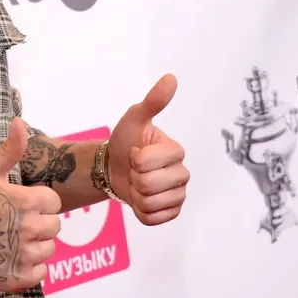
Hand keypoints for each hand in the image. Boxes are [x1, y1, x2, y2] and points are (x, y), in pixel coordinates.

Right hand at [0, 118, 62, 292]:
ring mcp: (25, 255)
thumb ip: (9, 149)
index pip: (53, 202)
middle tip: (14, 223)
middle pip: (55, 226)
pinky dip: (31, 267)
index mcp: (26, 201)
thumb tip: (20, 122)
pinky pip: (42, 272)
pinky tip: (12, 257)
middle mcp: (29, 228)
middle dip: (39, 223)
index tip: (19, 205)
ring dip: (36, 245)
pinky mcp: (20, 278)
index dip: (38, 202)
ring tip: (12, 240)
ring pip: (49, 249)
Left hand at [108, 74, 188, 225]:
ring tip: (136, 183)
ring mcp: (179, 194)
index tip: (135, 152)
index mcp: (176, 151)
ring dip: (135, 195)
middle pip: (148, 185)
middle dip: (133, 178)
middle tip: (134, 169)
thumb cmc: (125, 141)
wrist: (114, 167)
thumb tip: (171, 78)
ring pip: (150, 203)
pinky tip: (140, 199)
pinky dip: (141, 212)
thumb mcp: (134, 118)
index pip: (147, 163)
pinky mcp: (171, 212)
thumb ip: (152, 101)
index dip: (134, 159)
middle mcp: (182, 173)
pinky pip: (153, 219)